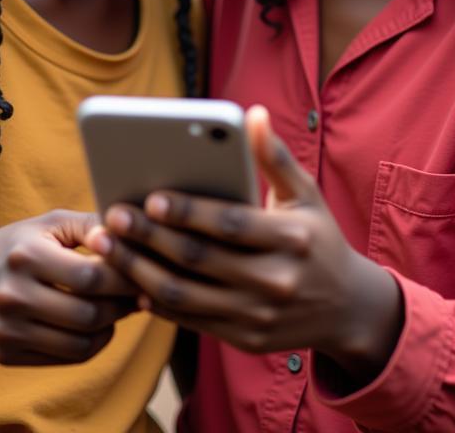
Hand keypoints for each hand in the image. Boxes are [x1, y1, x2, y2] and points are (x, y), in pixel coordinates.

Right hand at [0, 209, 139, 365]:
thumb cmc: (18, 245)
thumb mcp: (49, 223)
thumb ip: (90, 225)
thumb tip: (132, 232)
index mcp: (26, 256)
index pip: (90, 276)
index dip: (125, 277)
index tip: (147, 270)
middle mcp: (13, 295)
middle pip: (88, 313)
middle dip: (124, 305)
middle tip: (143, 292)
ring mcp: (7, 330)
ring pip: (81, 342)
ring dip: (113, 326)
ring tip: (125, 308)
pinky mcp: (7, 354)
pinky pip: (66, 358)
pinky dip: (93, 344)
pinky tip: (101, 325)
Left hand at [84, 107, 402, 384]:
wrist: (347, 308)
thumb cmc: (317, 238)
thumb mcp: (306, 195)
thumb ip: (275, 156)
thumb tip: (252, 114)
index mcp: (290, 239)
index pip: (230, 224)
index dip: (189, 213)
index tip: (151, 198)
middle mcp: (275, 280)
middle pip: (200, 259)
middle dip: (150, 238)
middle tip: (113, 218)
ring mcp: (258, 315)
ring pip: (186, 295)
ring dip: (140, 271)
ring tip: (108, 248)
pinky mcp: (246, 340)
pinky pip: (192, 321)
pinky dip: (158, 304)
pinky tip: (132, 282)